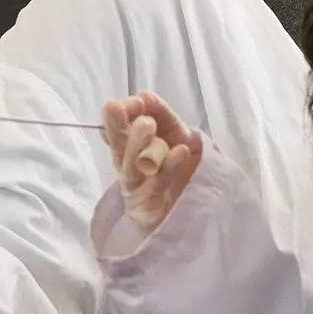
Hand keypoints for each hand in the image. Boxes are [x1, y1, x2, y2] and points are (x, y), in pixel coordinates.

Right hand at [101, 92, 202, 235]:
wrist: (194, 217)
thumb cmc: (183, 175)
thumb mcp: (177, 138)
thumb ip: (161, 117)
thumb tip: (143, 96)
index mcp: (131, 151)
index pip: (118, 131)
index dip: (120, 115)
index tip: (122, 104)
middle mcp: (130, 170)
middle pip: (119, 147)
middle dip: (118, 126)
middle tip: (120, 108)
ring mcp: (138, 191)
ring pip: (132, 167)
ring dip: (138, 144)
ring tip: (147, 124)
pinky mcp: (150, 209)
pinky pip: (159, 185)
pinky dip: (170, 167)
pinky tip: (180, 150)